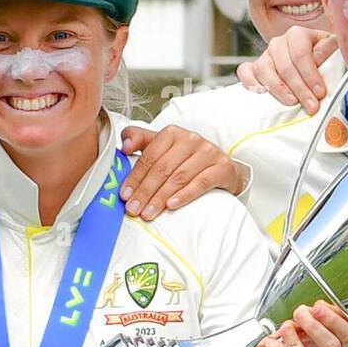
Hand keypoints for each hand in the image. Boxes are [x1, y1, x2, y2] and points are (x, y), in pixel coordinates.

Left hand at [118, 125, 243, 219]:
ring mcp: (209, 153)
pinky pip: (201, 183)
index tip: (124, 195)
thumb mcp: (162, 148)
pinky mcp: (223, 167)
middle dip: (145, 191)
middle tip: (133, 209)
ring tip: (148, 213)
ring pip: (179, 177)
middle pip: (163, 168)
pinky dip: (185, 195)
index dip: (135, 177)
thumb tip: (124, 146)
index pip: (149, 156)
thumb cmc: (186, 159)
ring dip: (160, 197)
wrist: (221, 168)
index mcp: (172, 133)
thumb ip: (140, 141)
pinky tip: (171, 206)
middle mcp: (191, 139)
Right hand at [235, 26, 336, 114]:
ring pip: (264, 69)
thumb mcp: (333, 51)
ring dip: (278, 89)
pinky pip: (245, 72)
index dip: (310, 75)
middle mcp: (278, 42)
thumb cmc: (324, 58)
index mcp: (298, 34)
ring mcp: (264, 55)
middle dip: (300, 88)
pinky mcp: (254, 67)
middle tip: (311, 106)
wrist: (313, 62)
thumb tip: (318, 57)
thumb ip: (329, 50)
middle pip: (285, 66)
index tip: (320, 93)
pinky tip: (263, 95)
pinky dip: (251, 83)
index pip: (301, 54)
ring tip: (292, 103)